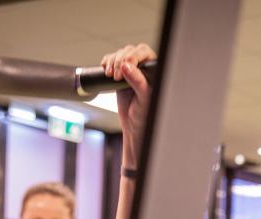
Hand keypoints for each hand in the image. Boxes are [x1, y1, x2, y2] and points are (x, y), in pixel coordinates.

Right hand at [101, 43, 155, 161]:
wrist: (133, 126)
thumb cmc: (144, 115)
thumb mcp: (143, 98)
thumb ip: (137, 81)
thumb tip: (126, 66)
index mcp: (154, 72)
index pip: (144, 53)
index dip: (133, 56)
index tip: (124, 67)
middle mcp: (143, 68)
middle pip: (130, 51)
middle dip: (120, 60)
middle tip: (116, 76)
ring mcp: (131, 70)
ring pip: (120, 54)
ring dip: (112, 62)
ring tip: (111, 76)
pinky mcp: (120, 74)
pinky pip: (112, 60)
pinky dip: (107, 63)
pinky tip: (106, 71)